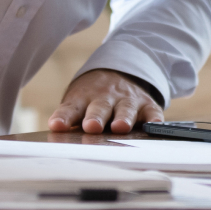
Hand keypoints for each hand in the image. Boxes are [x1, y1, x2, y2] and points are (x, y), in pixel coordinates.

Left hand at [48, 69, 163, 134]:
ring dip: (123, 117)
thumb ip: (71, 119)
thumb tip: (59, 138)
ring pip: (125, 108)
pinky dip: (153, 118)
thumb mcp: (77, 102)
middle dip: (96, 117)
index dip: (64, 117)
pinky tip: (154, 125)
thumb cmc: (92, 97)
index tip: (57, 125)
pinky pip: (152, 111)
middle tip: (91, 127)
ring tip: (120, 127)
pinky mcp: (146, 104)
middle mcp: (106, 97)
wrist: (116, 71)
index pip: (71, 108)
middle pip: (100, 107)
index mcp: (84, 98)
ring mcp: (127, 100)